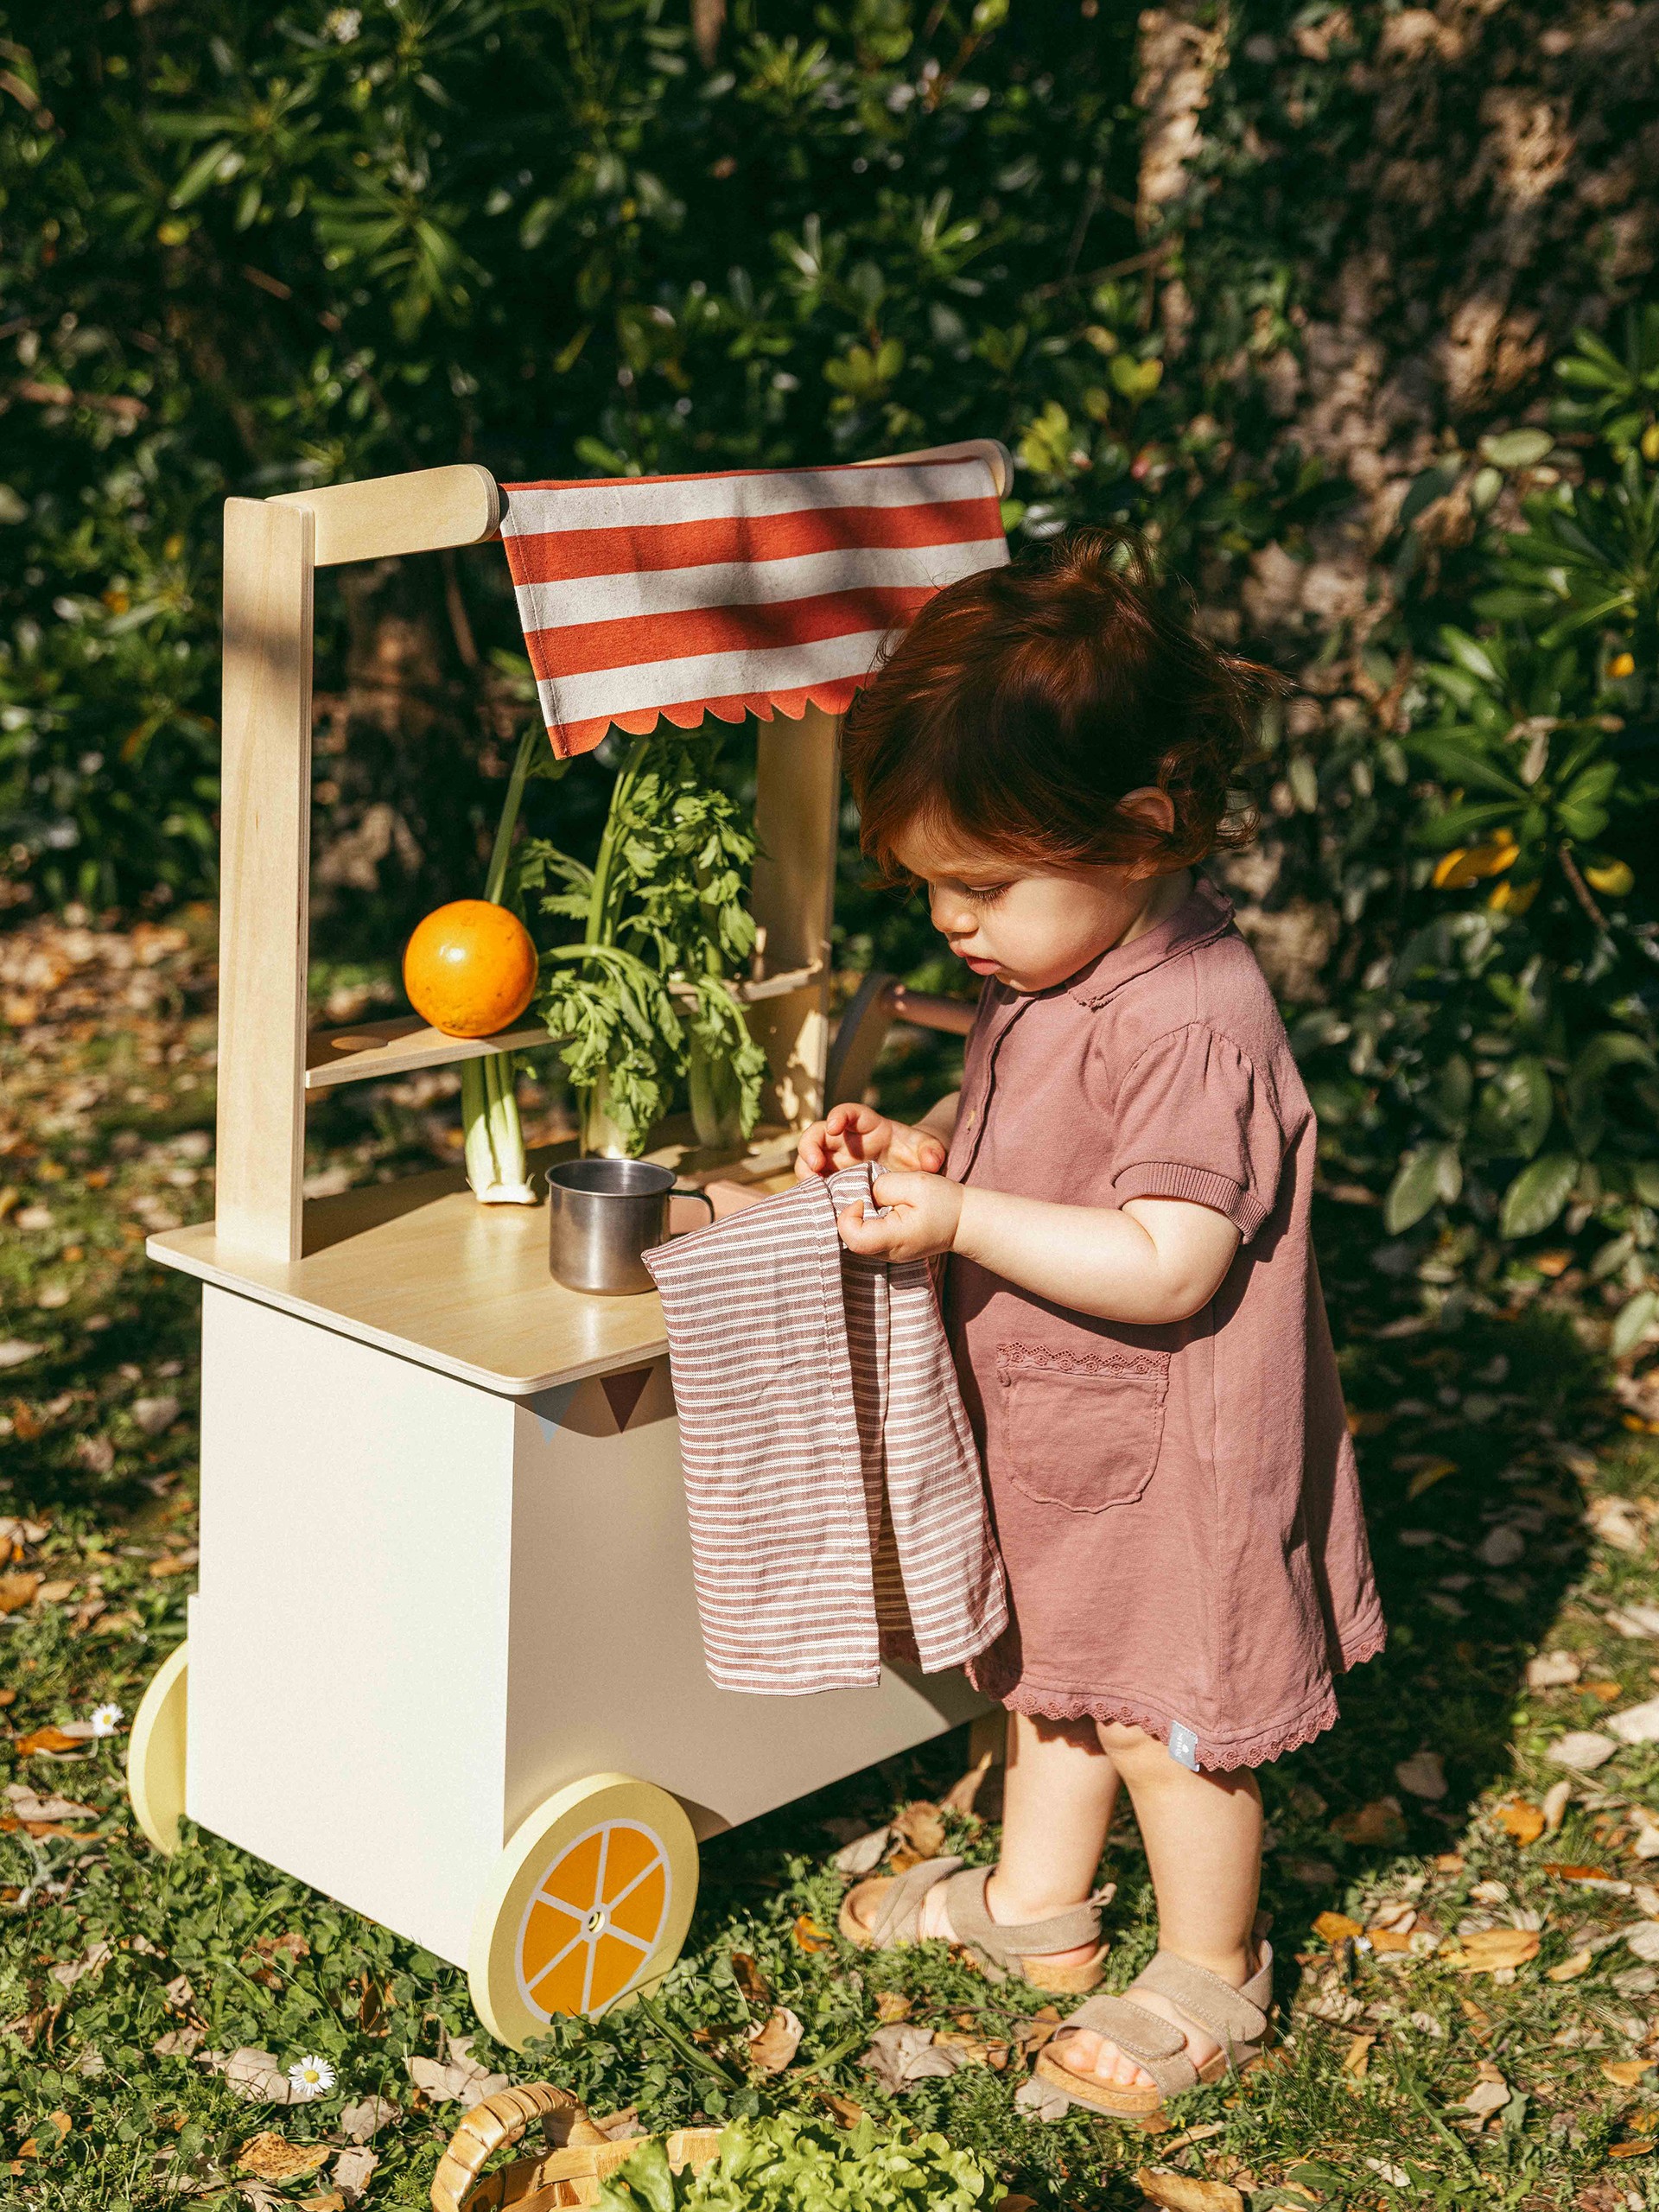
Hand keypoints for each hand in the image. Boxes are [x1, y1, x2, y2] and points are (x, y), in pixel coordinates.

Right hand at [795, 1103, 946, 1180]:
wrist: (911, 1172)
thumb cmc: (917, 1154)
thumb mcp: (929, 1150)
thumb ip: (932, 1151)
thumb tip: (932, 1161)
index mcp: (867, 1125)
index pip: (847, 1112)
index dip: (839, 1116)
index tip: (835, 1126)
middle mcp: (846, 1140)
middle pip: (817, 1134)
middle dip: (810, 1146)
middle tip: (815, 1166)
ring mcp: (836, 1159)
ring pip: (808, 1158)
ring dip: (805, 1170)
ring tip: (813, 1187)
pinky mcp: (833, 1178)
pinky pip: (815, 1182)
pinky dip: (812, 1190)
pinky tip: (817, 1203)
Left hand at [835, 1170, 963, 1263]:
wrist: (964, 1222)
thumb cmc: (944, 1201)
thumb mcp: (914, 1183)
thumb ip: (882, 1187)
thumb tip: (862, 1195)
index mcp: (894, 1238)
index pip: (853, 1237)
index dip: (848, 1215)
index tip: (863, 1198)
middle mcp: (887, 1253)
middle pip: (849, 1239)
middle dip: (852, 1214)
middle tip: (869, 1195)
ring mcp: (887, 1256)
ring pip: (855, 1239)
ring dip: (859, 1218)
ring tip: (878, 1201)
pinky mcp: (888, 1251)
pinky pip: (865, 1238)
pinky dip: (866, 1222)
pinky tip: (881, 1210)